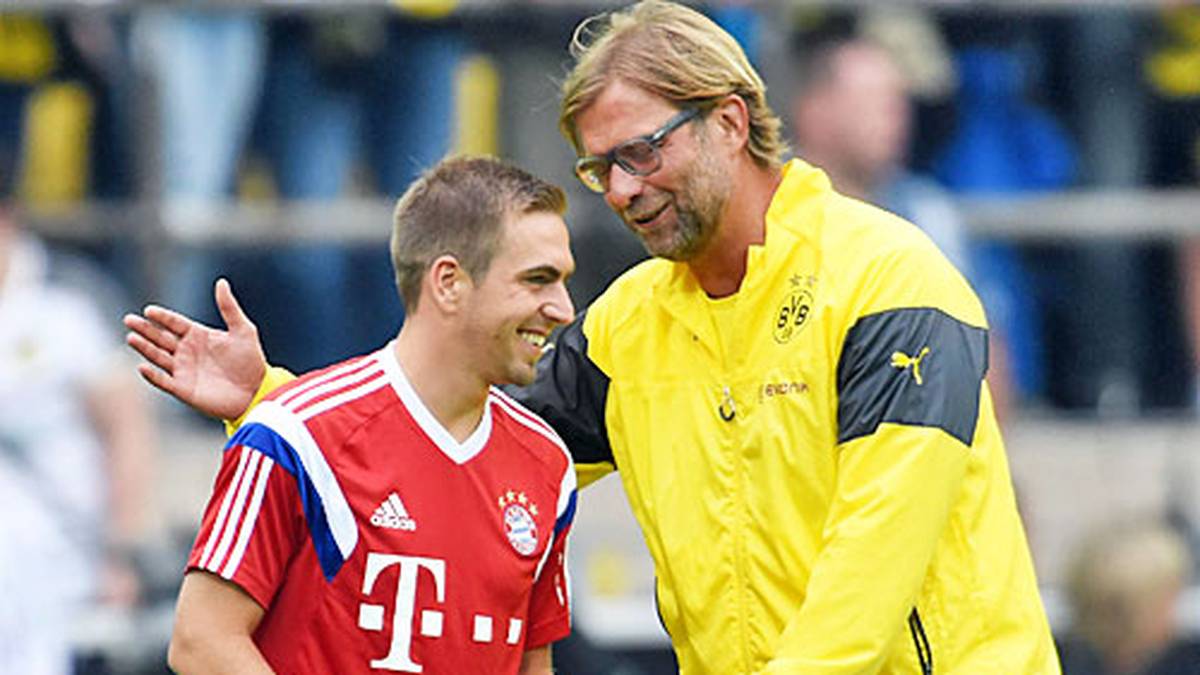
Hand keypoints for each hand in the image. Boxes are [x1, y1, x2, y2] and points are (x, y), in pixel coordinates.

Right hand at [123, 278, 266, 419]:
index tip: (149, 310)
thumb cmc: (251, 360)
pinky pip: (163, 381)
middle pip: (160, 337)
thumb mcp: (243, 330)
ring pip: (157, 356)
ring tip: (131, 337)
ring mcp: (183, 370)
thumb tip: (221, 281)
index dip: (162, 317)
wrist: (256, 391)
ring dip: (144, 348)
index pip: (174, 323)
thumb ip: (229, 307)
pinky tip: (143, 366)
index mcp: (198, 335)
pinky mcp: (183, 389)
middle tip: (129, 320)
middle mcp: (187, 351)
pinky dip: (152, 375)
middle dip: (145, 329)